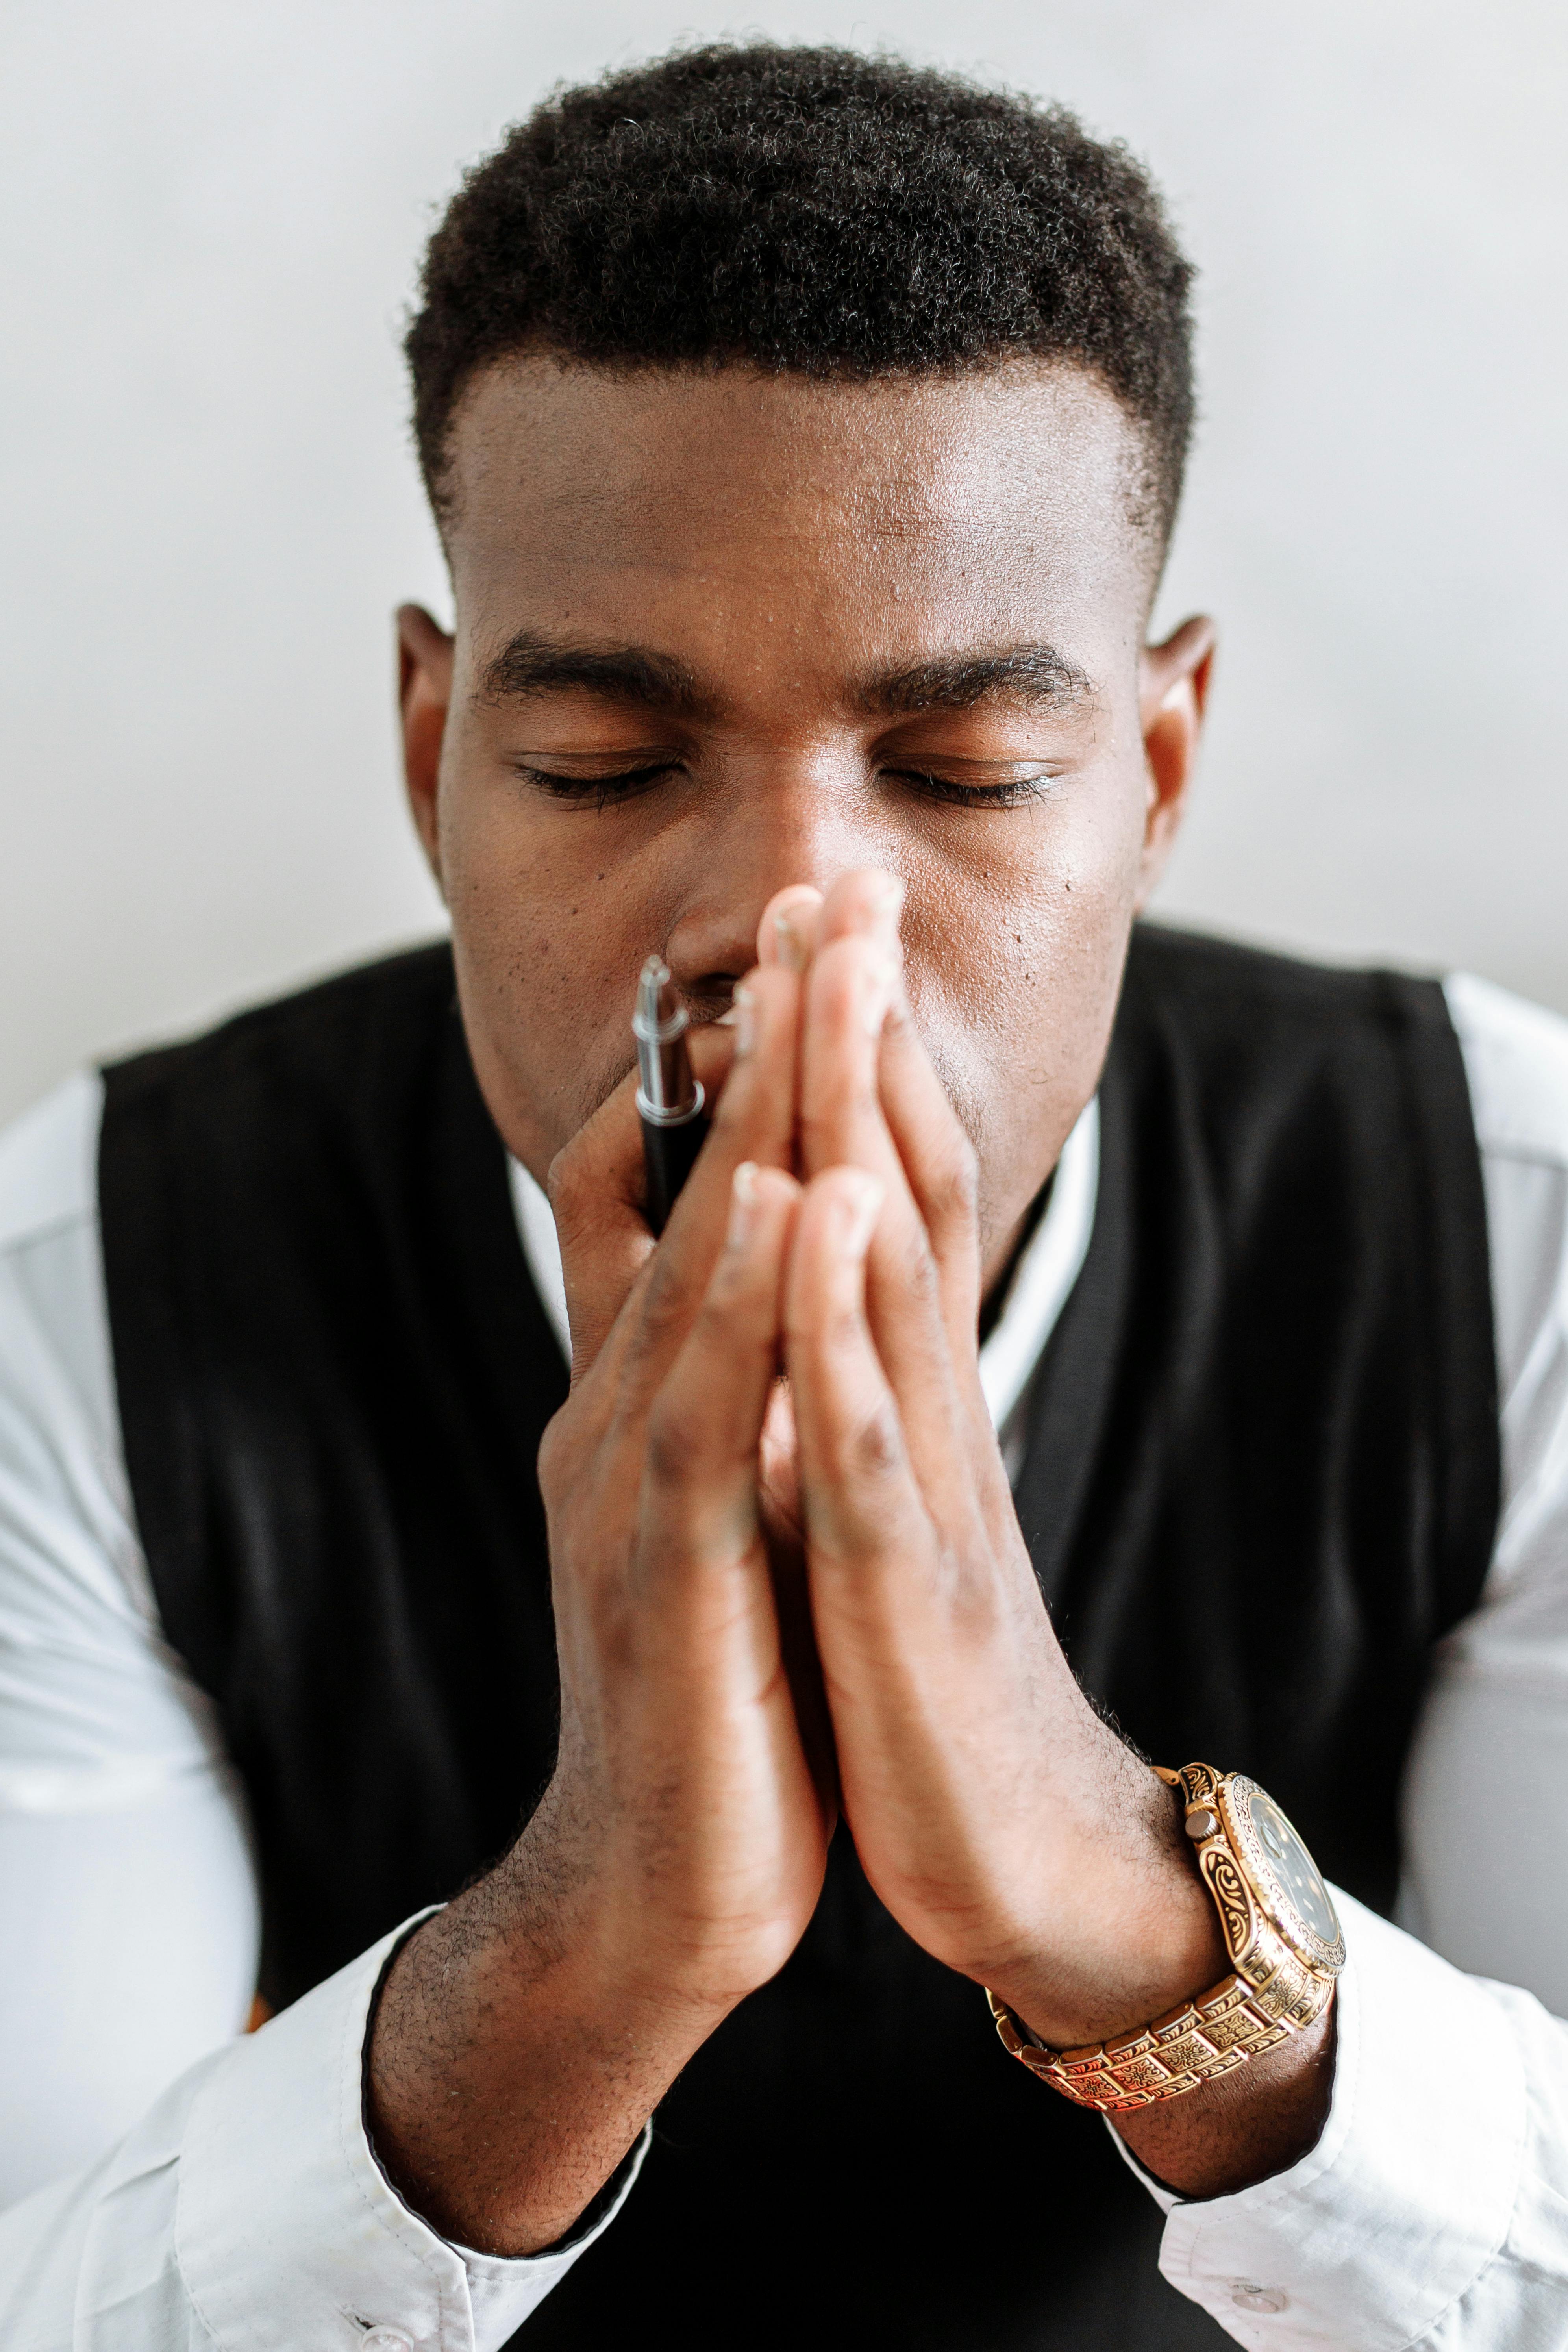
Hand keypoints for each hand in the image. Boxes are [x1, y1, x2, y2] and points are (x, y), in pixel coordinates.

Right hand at [369, 957, 831, 2250]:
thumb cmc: (713, 1678)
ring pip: (692, 1271)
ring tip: (801, 985)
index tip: (801, 937)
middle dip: (752, 1036)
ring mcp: (629, 1487)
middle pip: (681, 1192)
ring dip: (750, 1123)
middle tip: (812, 886)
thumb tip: (760, 1279)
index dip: (722, 1063)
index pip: (665, 1195)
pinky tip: (783, 1195)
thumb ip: (719, 1392)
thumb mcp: (715, 1501)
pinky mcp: (665, 1576)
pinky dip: (742, 1298)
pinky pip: (703, 1411)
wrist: (662, 1880)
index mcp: (643, 1396)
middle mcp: (620, 1412)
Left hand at [777, 871, 1332, 2192]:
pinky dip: (839, 1323)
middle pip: (910, 1191)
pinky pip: (868, 1433)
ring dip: (868, 1131)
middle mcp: (932, 1408)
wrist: (1007, 1850)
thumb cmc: (917, 1669)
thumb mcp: (872, 1503)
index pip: (893, 1193)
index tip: (823, 926)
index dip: (858, 1056)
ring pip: (898, 1278)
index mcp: (910, 1394)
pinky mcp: (904, 1584)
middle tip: (842, 885)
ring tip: (838, 991)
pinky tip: (816, 1219)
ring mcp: (930, 1487)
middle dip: (870, 1037)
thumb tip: (788, 1288)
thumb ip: (843, 1396)